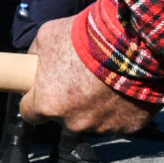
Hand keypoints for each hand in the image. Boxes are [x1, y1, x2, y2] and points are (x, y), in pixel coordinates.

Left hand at [19, 15, 157, 132]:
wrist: (134, 40)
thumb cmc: (86, 38)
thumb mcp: (47, 36)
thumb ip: (36, 55)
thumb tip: (32, 62)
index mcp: (48, 104)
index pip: (29, 114)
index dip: (35, 101)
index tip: (41, 92)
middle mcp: (74, 121)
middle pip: (64, 117)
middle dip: (69, 101)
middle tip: (80, 77)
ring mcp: (103, 126)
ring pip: (92, 119)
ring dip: (95, 105)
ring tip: (105, 79)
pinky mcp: (129, 126)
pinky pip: (120, 119)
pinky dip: (121, 107)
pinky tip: (124, 86)